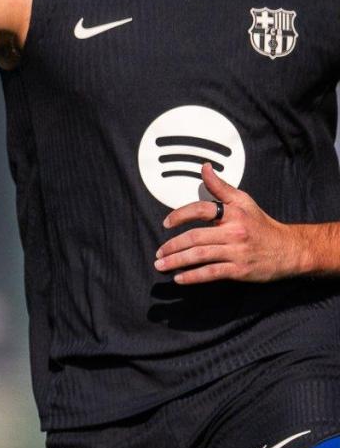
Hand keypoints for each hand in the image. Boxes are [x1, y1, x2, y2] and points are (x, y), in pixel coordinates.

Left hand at [154, 162, 298, 284]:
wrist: (288, 249)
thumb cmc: (261, 225)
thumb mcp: (243, 201)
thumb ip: (220, 187)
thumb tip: (205, 168)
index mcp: (234, 213)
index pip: (202, 209)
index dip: (181, 215)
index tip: (166, 223)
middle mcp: (234, 231)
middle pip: (195, 237)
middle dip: (173, 246)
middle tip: (159, 252)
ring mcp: (236, 252)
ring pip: (200, 256)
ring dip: (177, 262)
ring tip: (161, 265)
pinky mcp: (238, 270)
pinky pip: (211, 273)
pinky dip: (192, 276)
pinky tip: (179, 278)